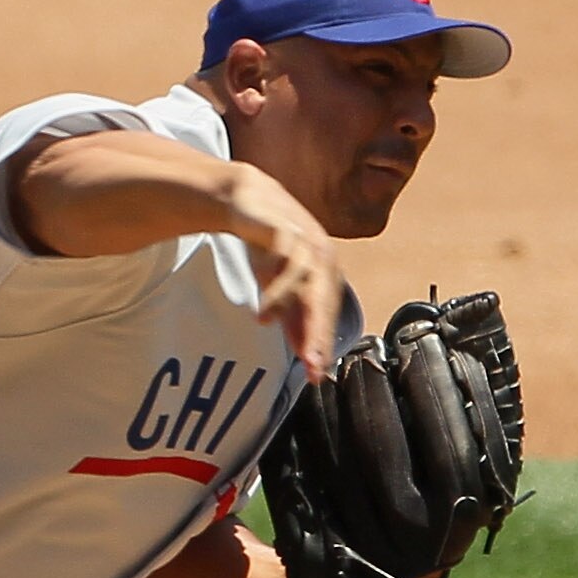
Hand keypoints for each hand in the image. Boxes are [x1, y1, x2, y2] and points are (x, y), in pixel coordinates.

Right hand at [220, 163, 345, 378]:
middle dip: (317, 332)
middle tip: (311, 363)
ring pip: (302, 276)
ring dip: (284, 300)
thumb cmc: (271, 246)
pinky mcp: (285, 226)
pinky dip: (272, 274)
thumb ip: (295, 320)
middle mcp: (321, 259)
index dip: (322, 345)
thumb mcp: (282, 288)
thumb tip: (309, 358)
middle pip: (322, 299)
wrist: (250, 201)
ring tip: (263, 322)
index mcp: (326, 276)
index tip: (316, 375)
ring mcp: (305, 240)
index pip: (328, 316)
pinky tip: (261, 292)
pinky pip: (282, 253)